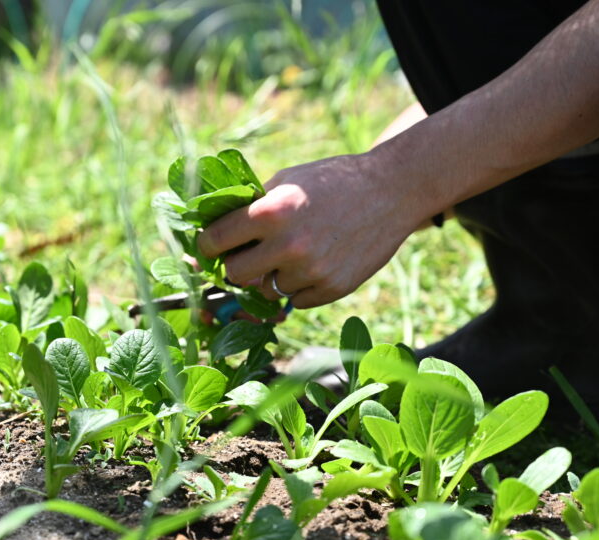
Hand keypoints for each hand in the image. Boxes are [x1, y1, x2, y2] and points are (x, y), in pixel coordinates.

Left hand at [196, 152, 424, 308]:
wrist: (391, 192)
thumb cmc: (333, 181)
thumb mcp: (287, 180)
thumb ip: (251, 206)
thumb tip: (212, 230)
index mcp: (271, 212)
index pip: (215, 241)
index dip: (207, 245)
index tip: (210, 247)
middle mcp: (289, 245)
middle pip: (235, 275)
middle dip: (237, 265)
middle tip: (247, 255)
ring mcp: (311, 271)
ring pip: (267, 290)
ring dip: (273, 275)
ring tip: (295, 251)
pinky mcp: (332, 289)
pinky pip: (296, 300)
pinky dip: (300, 286)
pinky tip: (317, 261)